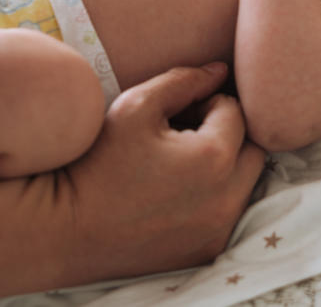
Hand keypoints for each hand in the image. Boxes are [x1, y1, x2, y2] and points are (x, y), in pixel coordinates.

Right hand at [60, 63, 264, 278]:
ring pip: (246, 183)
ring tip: (182, 163)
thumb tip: (220, 70)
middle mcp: (228, 198)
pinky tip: (178, 193)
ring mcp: (220, 229)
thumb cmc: (99, 160)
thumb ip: (184, 80)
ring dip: (225, 166)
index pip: (235, 111)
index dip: (206, 103)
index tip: (176, 114)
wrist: (67, 228)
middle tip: (185, 134)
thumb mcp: (136, 105)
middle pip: (252, 148)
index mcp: (214, 157)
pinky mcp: (208, 250)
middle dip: (227, 133)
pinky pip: (229, 213)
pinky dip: (215, 198)